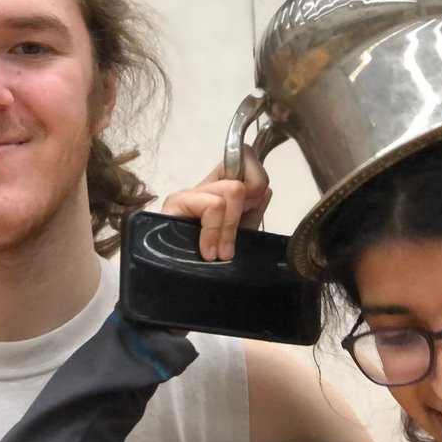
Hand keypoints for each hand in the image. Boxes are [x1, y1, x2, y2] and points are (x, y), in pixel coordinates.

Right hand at [159, 146, 271, 261]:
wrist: (180, 285)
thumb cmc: (209, 263)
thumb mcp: (239, 237)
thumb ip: (253, 214)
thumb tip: (265, 190)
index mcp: (222, 189)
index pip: (244, 156)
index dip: (256, 180)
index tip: (250, 211)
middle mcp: (205, 186)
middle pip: (242, 175)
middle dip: (247, 210)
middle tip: (233, 241)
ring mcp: (190, 192)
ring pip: (232, 189)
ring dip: (230, 228)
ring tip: (221, 253)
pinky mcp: (176, 201)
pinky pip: (212, 205)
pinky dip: (215, 231)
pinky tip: (208, 253)